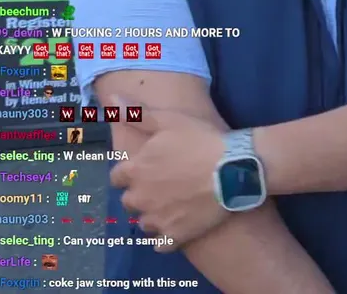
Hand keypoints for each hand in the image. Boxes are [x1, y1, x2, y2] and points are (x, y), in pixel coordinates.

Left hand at [109, 101, 228, 250]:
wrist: (235, 168)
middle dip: (141, 195)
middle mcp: (140, 197)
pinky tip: (179, 228)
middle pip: (129, 202)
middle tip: (162, 187)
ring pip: (144, 223)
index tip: (145, 169)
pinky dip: (167, 238)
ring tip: (173, 207)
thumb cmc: (201, 140)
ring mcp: (157, 219)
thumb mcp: (169, 120)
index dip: (130, 173)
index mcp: (135, 170)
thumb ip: (137, 115)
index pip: (117, 177)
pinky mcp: (175, 235)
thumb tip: (111, 101)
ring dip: (153, 216)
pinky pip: (161, 244)